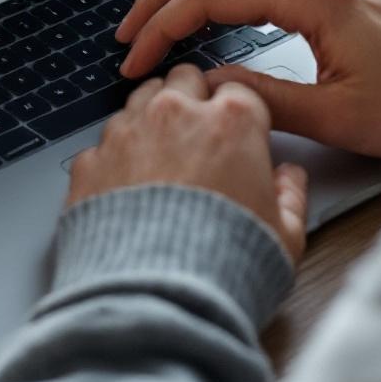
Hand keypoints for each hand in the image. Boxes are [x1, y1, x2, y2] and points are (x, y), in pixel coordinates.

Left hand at [66, 64, 308, 264]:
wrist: (156, 302)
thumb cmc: (223, 268)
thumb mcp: (285, 236)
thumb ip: (290, 196)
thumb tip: (291, 180)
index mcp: (231, 122)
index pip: (238, 91)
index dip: (239, 113)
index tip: (238, 132)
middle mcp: (175, 114)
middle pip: (184, 79)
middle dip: (192, 98)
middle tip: (197, 135)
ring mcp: (126, 134)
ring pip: (139, 99)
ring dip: (151, 117)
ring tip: (161, 157)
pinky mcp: (90, 162)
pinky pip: (103, 143)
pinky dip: (114, 157)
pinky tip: (125, 187)